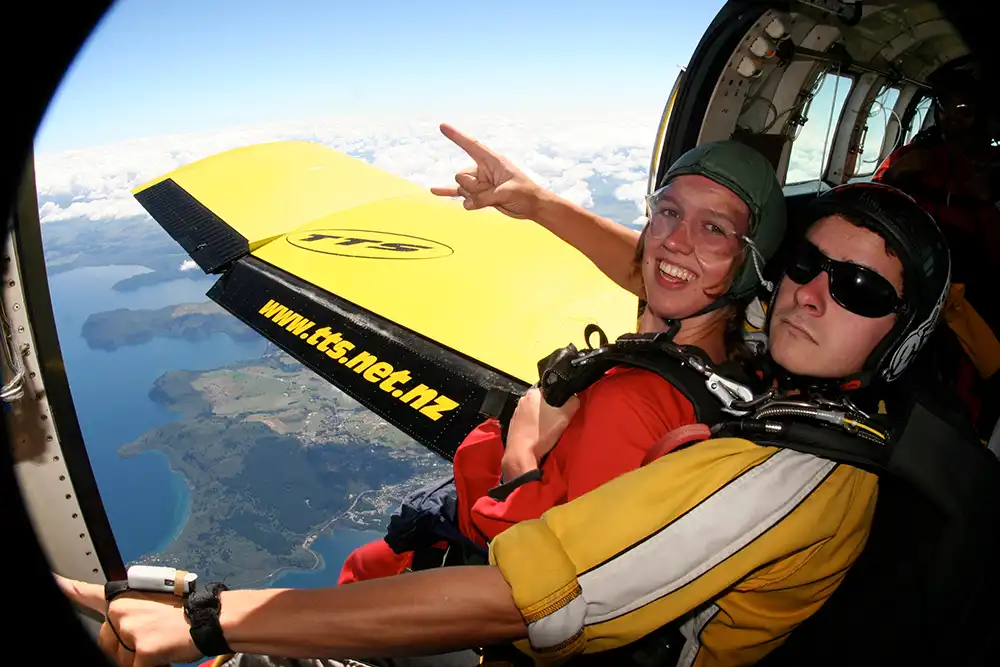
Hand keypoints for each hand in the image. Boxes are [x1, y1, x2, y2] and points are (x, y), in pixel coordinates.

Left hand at [54, 572, 200, 666]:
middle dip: (124, 649)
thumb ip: (131, 616)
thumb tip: (122, 634)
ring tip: (159, 645)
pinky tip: (163, 655)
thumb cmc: (186, 613)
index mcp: (124, 599)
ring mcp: (130, 631)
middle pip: (106, 643)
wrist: (210, 619)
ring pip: (120, 659)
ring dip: (137, 660)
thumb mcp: (153, 606)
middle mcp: (122, 612)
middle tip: (150, 640)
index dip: (67, 589)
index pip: (87, 594)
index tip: (53, 581)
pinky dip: (150, 666)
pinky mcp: (141, 650)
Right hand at [430, 123, 543, 219]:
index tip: (442, 126)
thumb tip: (468, 203)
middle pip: (461, 176)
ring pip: (461, 189)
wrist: (531, 206)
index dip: (456, 136)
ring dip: (473, 198)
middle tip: (492, 192)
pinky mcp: (478, 195)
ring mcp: (479, 182)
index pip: (470, 145)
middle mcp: (482, 169)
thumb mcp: (507, 193)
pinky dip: (446, 192)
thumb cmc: (524, 193)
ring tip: (492, 199)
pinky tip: (433, 191)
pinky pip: (458, 194)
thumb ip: (485, 197)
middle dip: (472, 187)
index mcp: (491, 160)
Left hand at [501, 387, 580, 480]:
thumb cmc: (540, 435)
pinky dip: (534, 426)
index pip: (550, 388)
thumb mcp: (564, 417)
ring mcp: (516, 413)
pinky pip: (528, 421)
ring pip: (535, 412)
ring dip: (542, 418)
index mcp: (533, 394)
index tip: (564, 407)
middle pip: (542, 401)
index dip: (560, 397)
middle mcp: (522, 400)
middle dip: (551, 408)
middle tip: (558, 419)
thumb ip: (573, 403)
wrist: (521, 454)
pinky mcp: (514, 424)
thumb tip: (576, 398)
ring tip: (549, 429)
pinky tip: (539, 435)